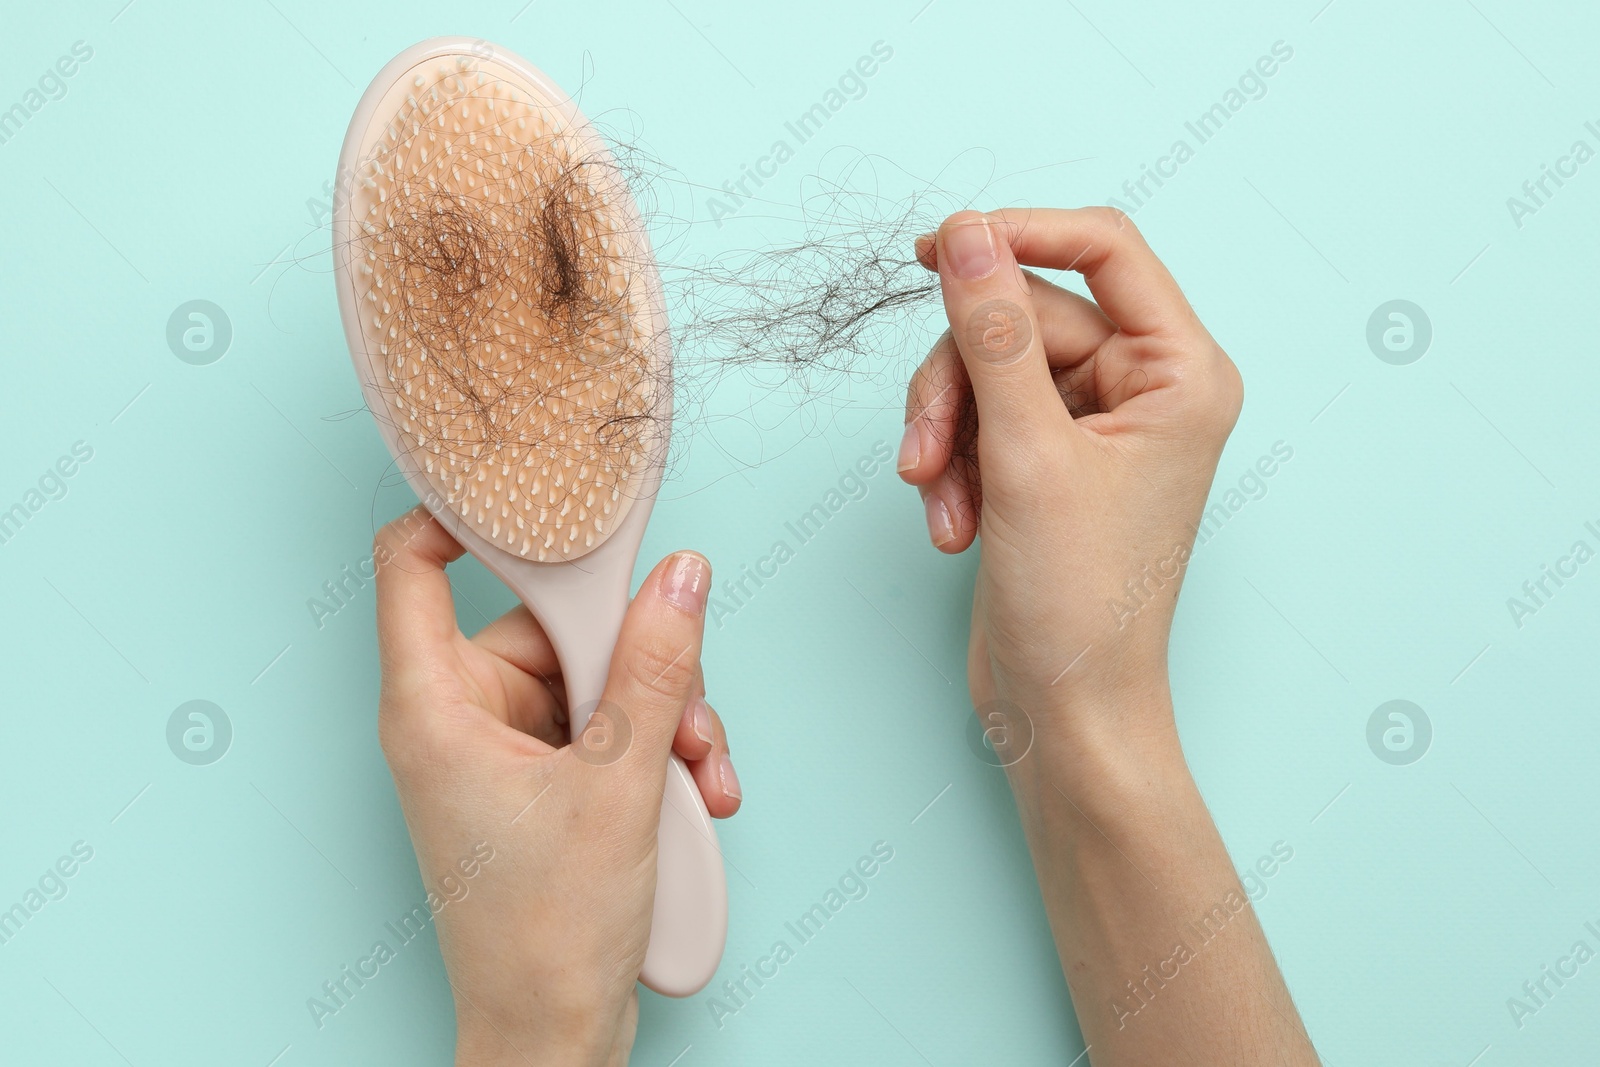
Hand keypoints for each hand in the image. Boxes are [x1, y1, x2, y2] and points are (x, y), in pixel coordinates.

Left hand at [371, 506, 739, 1065]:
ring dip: (663, 714)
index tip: (542, 496)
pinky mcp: (544, 783)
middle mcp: (462, 718)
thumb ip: (653, 668)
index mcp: (436, 707)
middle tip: (684, 707)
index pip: (412, 564)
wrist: (553, 1038)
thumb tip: (680, 576)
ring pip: (594, 679)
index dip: (465, 514)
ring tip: (697, 772)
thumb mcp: (619, 785)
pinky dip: (656, 749)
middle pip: (548, 626)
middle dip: (637, 660)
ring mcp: (504, 752)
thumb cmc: (546, 935)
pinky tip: (695, 792)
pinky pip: (605, 727)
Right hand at [899, 208, 1242, 755]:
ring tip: (935, 498)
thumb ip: (993, 333)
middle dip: (959, 383)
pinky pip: (980, 418)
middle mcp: (1145, 388)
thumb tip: (968, 233)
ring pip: (989, 368)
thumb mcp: (1027, 453)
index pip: (1102, 249)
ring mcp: (1094, 426)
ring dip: (945, 430)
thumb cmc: (1080, 603)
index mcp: (1181, 372)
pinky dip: (952, 463)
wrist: (1066, 712)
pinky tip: (951, 524)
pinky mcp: (1048, 461)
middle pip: (1023, 317)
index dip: (1016, 234)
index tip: (934, 247)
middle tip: (923, 451)